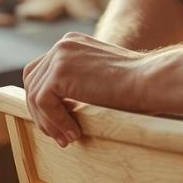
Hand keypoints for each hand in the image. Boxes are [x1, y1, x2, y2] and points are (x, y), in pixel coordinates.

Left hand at [22, 32, 149, 147]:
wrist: (150, 80)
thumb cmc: (137, 85)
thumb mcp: (101, 79)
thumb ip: (79, 84)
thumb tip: (59, 109)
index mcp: (72, 43)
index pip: (42, 71)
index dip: (45, 100)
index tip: (59, 124)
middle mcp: (63, 45)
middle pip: (32, 81)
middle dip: (41, 113)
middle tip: (60, 137)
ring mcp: (59, 56)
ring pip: (35, 95)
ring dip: (48, 122)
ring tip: (67, 139)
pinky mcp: (59, 73)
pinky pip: (44, 103)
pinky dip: (55, 122)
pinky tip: (74, 133)